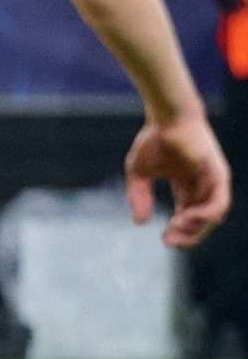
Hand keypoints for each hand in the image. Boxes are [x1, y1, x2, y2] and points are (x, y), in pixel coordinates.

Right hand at [128, 112, 231, 247]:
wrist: (167, 117)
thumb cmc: (154, 139)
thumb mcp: (138, 174)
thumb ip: (139, 197)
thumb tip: (140, 223)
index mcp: (187, 187)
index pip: (188, 217)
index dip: (178, 232)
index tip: (163, 239)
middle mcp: (203, 187)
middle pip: (202, 222)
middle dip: (188, 236)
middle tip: (169, 241)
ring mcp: (213, 181)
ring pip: (214, 216)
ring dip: (198, 228)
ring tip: (177, 229)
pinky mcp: (218, 175)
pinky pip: (219, 202)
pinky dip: (206, 214)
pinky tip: (188, 218)